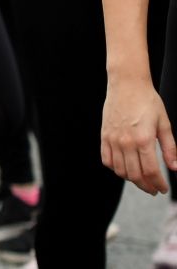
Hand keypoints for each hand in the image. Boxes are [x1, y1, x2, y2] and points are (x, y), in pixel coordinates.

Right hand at [101, 74, 176, 193]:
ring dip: (131, 179)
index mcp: (143, 139)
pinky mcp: (104, 135)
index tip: (163, 189)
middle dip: (146, 186)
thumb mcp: (164, 124)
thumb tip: (174, 168)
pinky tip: (124, 168)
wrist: (126, 84)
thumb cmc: (148, 101)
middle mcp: (126, 142)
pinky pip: (107, 159)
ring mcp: (113, 139)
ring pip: (120, 170)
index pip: (151, 171)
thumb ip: (170, 148)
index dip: (158, 184)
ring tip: (141, 179)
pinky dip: (115, 168)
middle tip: (153, 189)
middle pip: (135, 175)